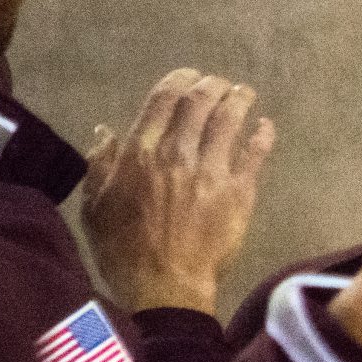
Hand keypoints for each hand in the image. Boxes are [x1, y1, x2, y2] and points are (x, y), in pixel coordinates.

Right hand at [81, 69, 275, 315]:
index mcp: (141, 152)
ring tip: (245, 93)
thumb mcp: (95, 205)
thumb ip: (101, 165)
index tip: (190, 75)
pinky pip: (255, 154)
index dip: (180, 79)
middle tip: (220, 84)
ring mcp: (212, 171)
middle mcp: (178, 153)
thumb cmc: (123, 250)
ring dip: (239, 100)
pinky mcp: (239, 193)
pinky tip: (266, 126)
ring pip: (230, 121)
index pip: (164, 98)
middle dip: (212, 86)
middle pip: (200, 102)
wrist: (165, 286)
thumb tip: (106, 132)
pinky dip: (262, 135)